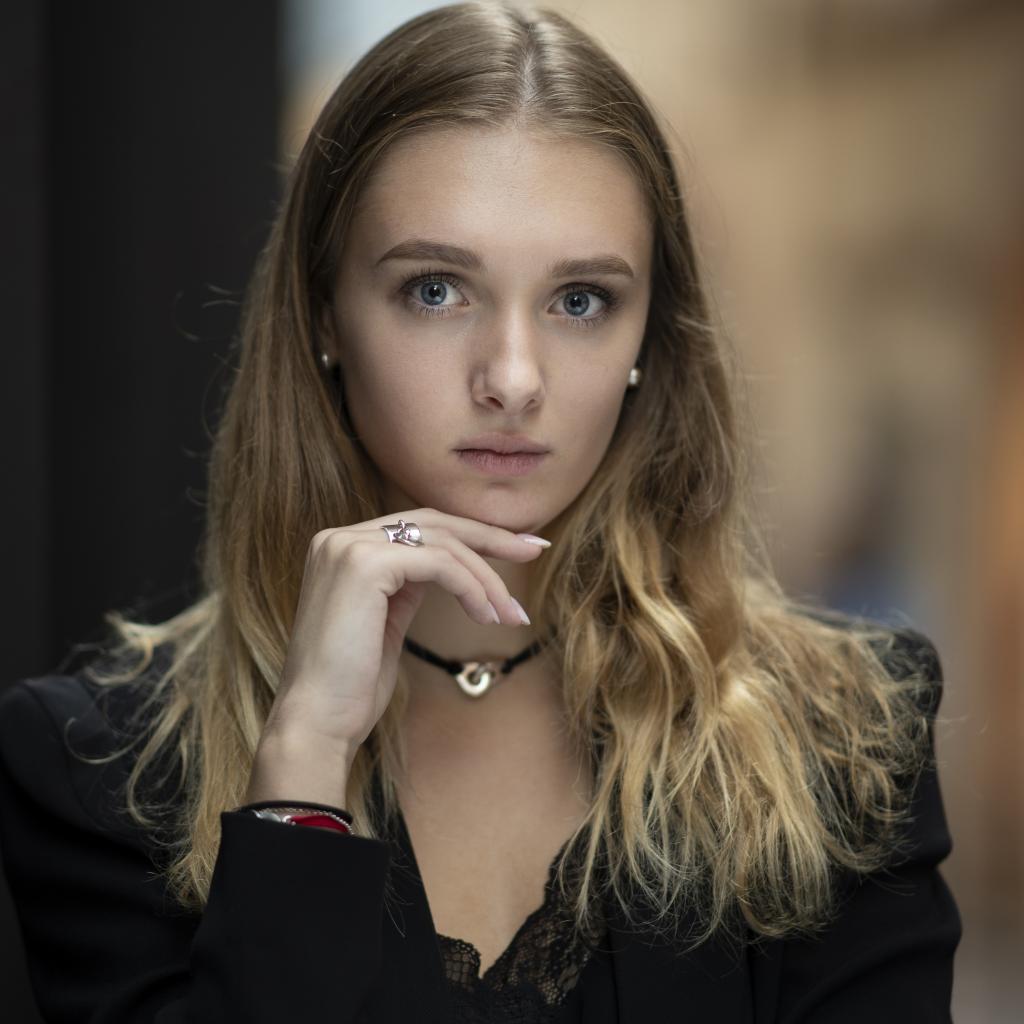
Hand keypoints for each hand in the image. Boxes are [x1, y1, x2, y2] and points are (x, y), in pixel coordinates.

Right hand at [262, 508, 548, 755]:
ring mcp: (348, 546)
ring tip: (512, 615)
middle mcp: (339, 537)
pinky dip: (472, 587)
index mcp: (342, 547)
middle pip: (434, 522)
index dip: (470, 535)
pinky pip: (440, 563)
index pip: (419, 526)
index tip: (516, 547)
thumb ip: (408, 586)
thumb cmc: (353, 686)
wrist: (318, 722)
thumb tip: (452, 569)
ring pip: (443, 543)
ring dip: (487, 579)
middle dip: (490, 537)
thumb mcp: (386, 622)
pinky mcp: (365, 564)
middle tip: (535, 549)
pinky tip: (487, 616)